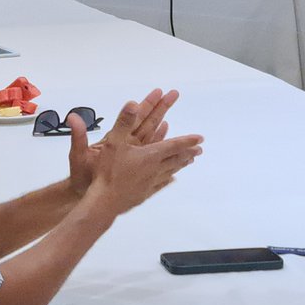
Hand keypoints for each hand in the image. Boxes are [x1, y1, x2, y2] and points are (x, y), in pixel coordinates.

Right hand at [70, 89, 202, 215]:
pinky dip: (168, 180)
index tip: (200, 138)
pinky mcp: (144, 194)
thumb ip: (124, 122)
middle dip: (188, 152)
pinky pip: (161, 185)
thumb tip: (133, 103)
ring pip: (170, 171)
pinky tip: (171, 180)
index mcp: (150, 155)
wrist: (104, 201)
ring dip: (181, 164)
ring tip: (189, 162)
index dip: (187, 140)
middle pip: (175, 159)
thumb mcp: (114, 142)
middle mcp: (154, 169)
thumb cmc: (108, 171)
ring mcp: (150, 183)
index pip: (173, 145)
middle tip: (199, 150)